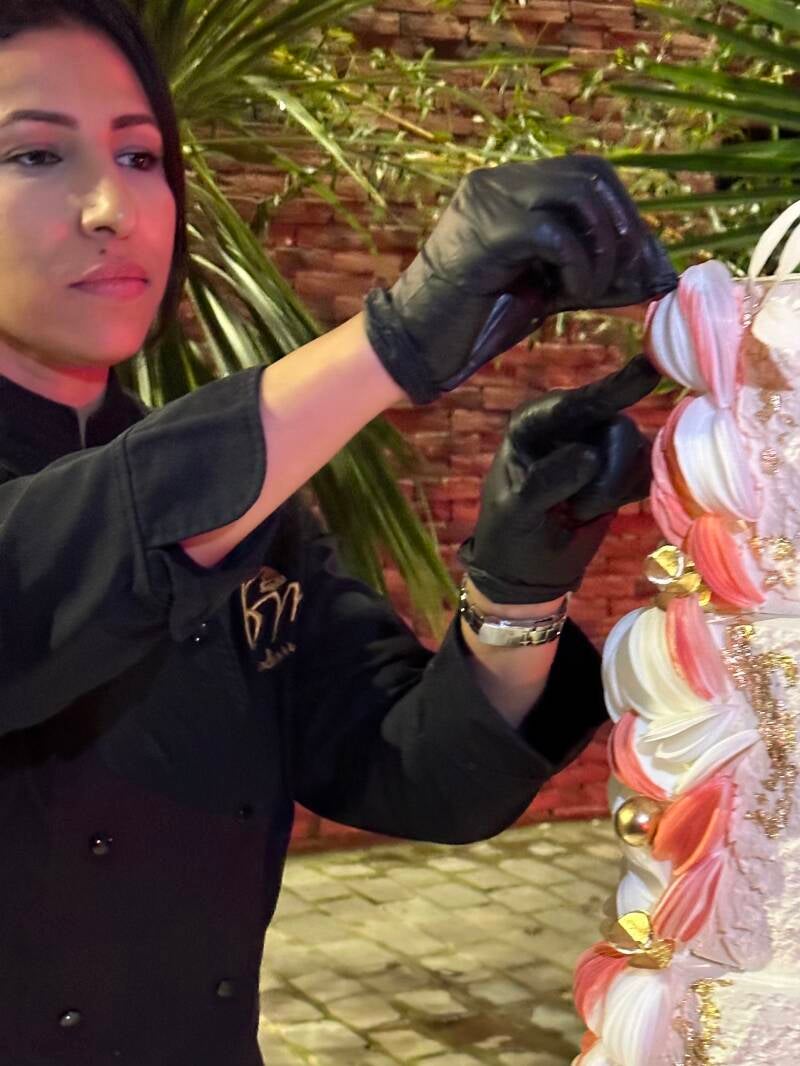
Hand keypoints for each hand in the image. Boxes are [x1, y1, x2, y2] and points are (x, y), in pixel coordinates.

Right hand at [363, 155, 676, 404]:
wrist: (416, 345)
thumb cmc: (474, 320)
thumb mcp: (539, 284)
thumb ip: (579, 264)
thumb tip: (643, 266)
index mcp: (508, 187)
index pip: (585, 171)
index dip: (621, 208)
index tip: (636, 255)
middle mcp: (497, 182)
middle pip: (589, 174)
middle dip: (623, 225)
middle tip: (630, 272)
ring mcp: (489, 201)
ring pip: (577, 195)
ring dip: (603, 246)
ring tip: (594, 288)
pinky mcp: (487, 233)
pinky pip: (555, 235)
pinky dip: (578, 266)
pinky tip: (570, 293)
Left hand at [458, 354, 659, 603]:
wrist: (527, 573)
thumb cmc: (510, 537)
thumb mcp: (517, 513)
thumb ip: (547, 481)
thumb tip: (590, 454)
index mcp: (533, 423)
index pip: (574, 405)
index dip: (612, 388)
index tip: (649, 369)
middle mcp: (571, 424)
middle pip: (616, 427)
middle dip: (608, 473)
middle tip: (579, 509)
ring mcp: (600, 445)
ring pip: (637, 450)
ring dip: (616, 488)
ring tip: (580, 512)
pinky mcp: (623, 470)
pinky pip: (649, 471)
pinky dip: (632, 493)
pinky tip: (601, 510)